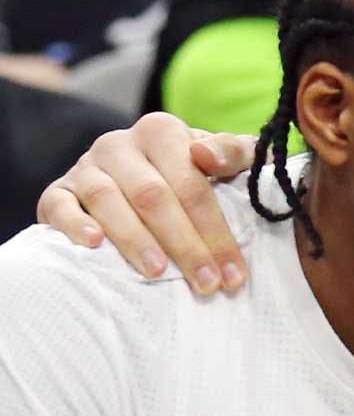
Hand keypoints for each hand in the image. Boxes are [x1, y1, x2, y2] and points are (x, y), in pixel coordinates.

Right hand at [36, 114, 255, 293]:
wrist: (141, 176)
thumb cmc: (193, 176)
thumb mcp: (226, 160)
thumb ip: (233, 153)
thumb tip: (205, 155)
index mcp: (161, 132)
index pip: (191, 184)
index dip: (215, 231)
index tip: (234, 273)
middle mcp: (118, 144)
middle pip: (152, 196)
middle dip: (184, 245)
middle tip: (206, 283)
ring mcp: (84, 166)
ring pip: (106, 200)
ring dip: (134, 240)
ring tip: (159, 273)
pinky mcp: (58, 190)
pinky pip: (59, 204)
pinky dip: (75, 224)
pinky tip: (95, 244)